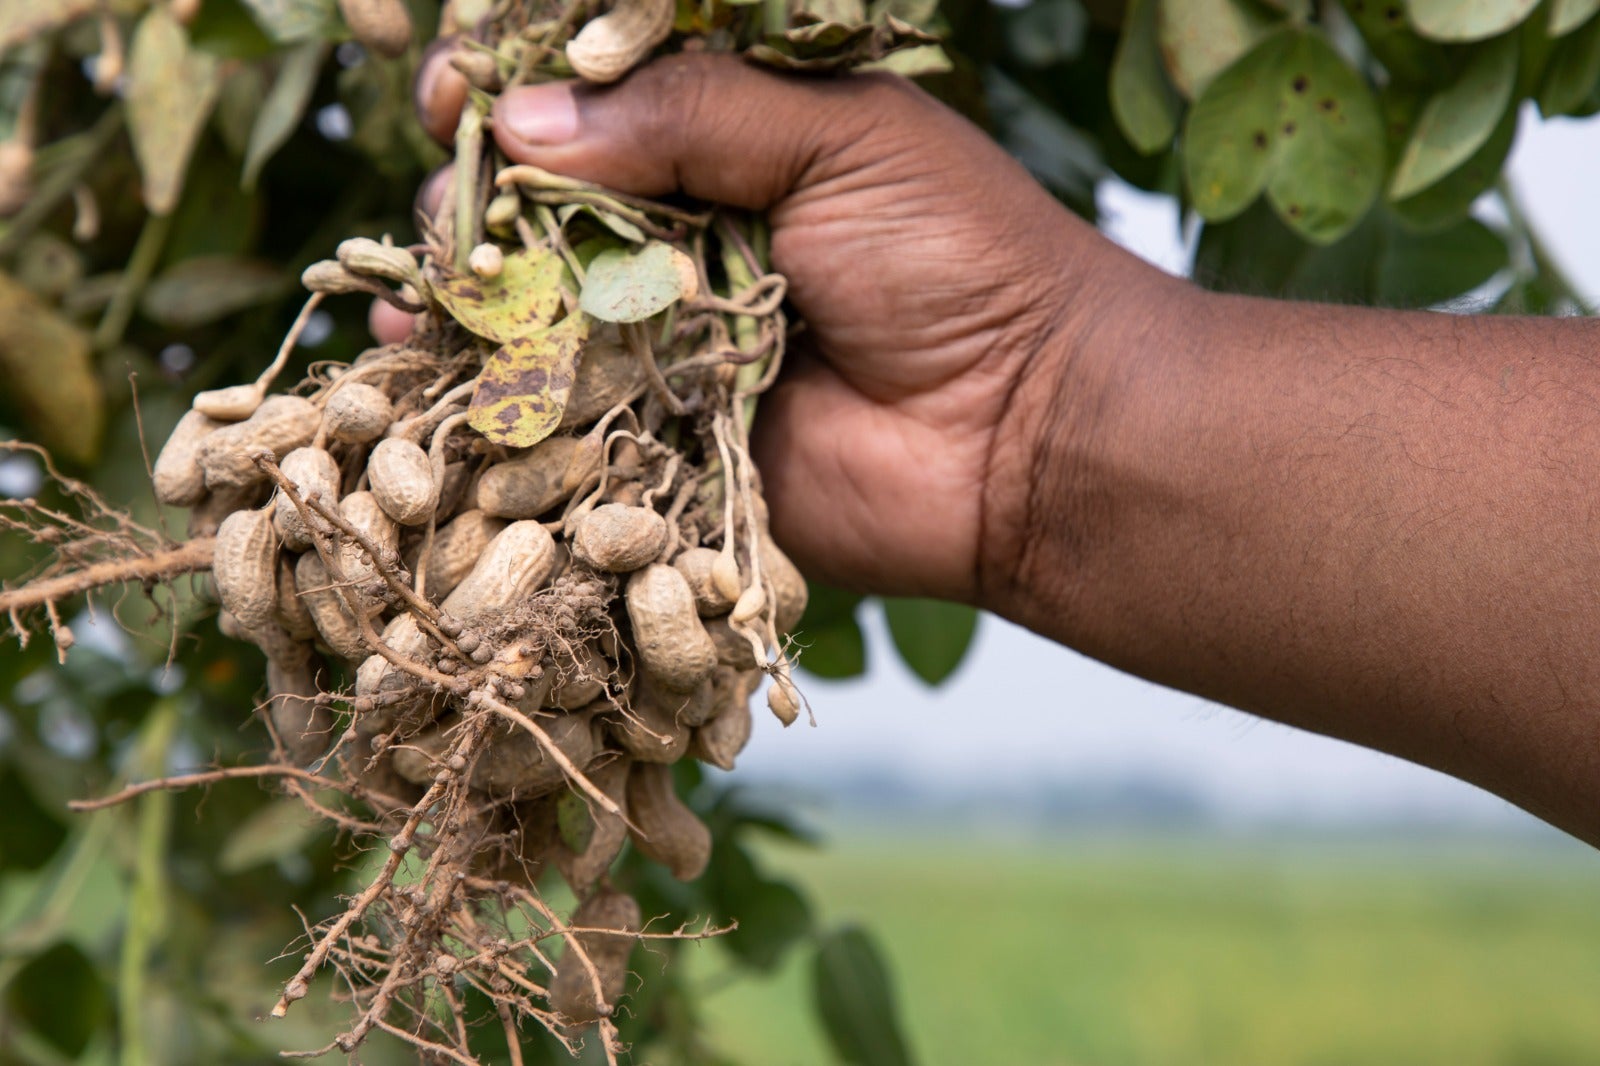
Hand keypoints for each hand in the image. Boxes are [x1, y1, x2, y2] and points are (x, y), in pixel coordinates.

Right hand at [402, 50, 1175, 603]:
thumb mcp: (839, 140)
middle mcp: (690, 235)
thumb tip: (521, 116)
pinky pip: (559, 406)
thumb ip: (689, 116)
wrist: (1023, 434)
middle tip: (452, 197)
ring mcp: (669, 337)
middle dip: (480, 192)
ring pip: (536, 300)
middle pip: (543, 199)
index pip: (600, 96)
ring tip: (427, 276)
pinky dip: (489, 384)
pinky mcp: (664, 434)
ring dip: (467, 284)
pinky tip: (424, 355)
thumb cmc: (959, 260)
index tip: (455, 88)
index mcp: (738, 142)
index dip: (519, 87)